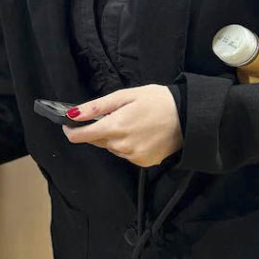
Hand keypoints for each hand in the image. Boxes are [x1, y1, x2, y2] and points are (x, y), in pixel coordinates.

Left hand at [64, 84, 181, 166]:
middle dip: (98, 130)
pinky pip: (126, 154)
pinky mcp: (144, 162)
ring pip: (112, 148)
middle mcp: (121, 145)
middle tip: (115, 115)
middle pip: (97, 141)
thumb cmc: (157, 100)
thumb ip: (96, 107)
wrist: (189, 116)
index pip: (81, 136)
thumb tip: (72, 114)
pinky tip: (141, 134)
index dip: (71, 131)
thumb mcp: (125, 96)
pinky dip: (128, 146)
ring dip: (114, 138)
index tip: (69, 125)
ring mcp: (133, 156)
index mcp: (114, 126)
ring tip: (133, 123)